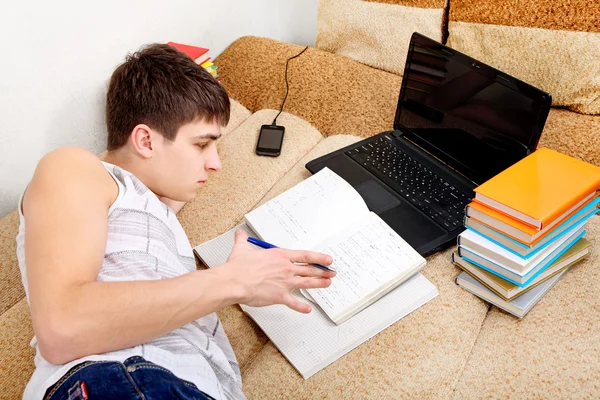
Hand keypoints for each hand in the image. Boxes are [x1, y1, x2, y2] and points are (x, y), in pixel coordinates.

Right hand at [219, 229, 334, 312]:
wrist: (234, 281)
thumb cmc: (238, 267)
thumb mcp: (241, 248)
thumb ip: (242, 240)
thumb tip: (240, 233)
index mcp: (280, 256)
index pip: (305, 256)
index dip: (319, 258)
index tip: (327, 259)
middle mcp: (285, 269)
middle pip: (309, 270)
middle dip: (323, 271)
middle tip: (331, 273)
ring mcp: (284, 283)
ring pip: (306, 283)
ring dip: (319, 284)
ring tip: (327, 284)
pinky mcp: (279, 296)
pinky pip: (294, 303)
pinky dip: (302, 307)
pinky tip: (308, 309)